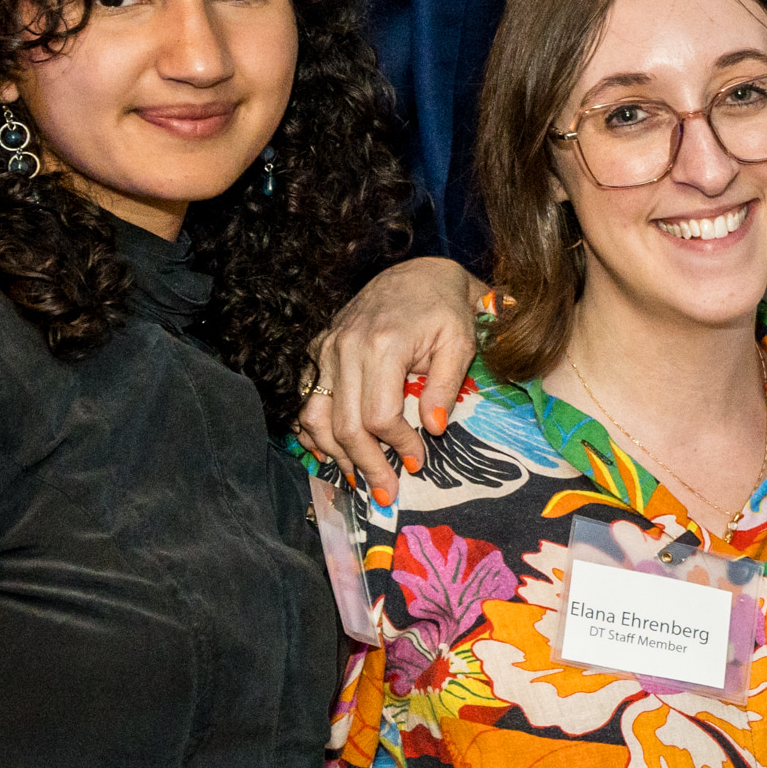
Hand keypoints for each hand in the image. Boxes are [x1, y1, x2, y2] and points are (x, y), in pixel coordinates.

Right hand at [295, 258, 480, 498]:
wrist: (417, 274)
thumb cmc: (445, 310)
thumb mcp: (460, 343)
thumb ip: (446, 386)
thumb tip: (433, 429)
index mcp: (383, 345)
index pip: (379, 415)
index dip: (398, 445)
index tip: (418, 462)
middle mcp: (345, 347)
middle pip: (345, 425)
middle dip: (367, 465)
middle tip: (386, 493)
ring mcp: (326, 348)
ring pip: (317, 417)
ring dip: (336, 455)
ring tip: (358, 478)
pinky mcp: (317, 350)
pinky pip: (305, 399)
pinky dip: (313, 431)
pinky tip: (331, 452)